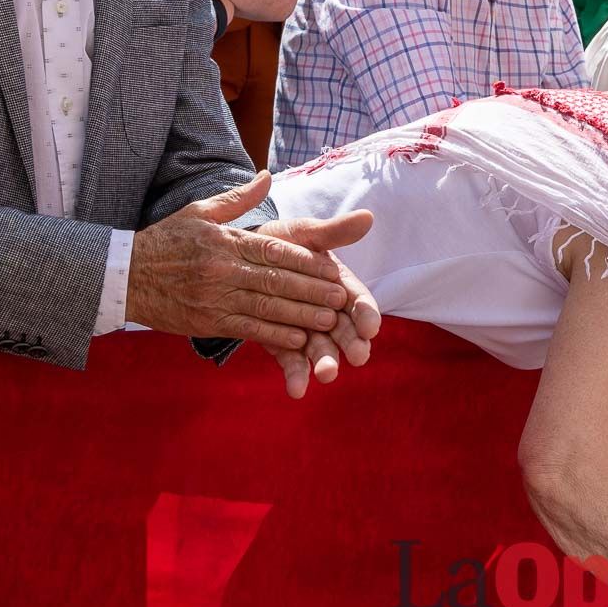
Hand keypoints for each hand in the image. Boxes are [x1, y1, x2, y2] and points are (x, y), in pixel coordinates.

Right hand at [127, 171, 346, 352]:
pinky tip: (298, 340)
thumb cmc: (167, 241)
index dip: (305, 261)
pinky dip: (274, 336)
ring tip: (329, 321)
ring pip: (266, 308)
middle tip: (341, 297)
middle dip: (312, 291)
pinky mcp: (208, 321)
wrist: (124, 276)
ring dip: (301, 316)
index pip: (273, 250)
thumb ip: (238, 199)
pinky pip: (248, 329)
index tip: (331, 266)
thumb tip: (267, 176)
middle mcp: (223, 269)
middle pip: (276, 281)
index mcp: (225, 240)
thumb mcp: (199, 212)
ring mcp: (216, 297)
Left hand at [255, 213, 381, 397]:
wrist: (237, 257)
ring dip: (326, 361)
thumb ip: (333, 231)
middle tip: (357, 356)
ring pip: (321, 348)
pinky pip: (292, 360)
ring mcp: (305, 329)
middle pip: (345, 329)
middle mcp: (326, 309)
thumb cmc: (277, 242)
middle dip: (352, 343)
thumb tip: (367, 217)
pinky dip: (296, 374)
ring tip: (326, 374)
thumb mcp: (303, 234)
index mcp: (337, 283)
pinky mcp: (283, 344)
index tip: (370, 326)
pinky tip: (296, 389)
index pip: (357, 300)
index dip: (366, 313)